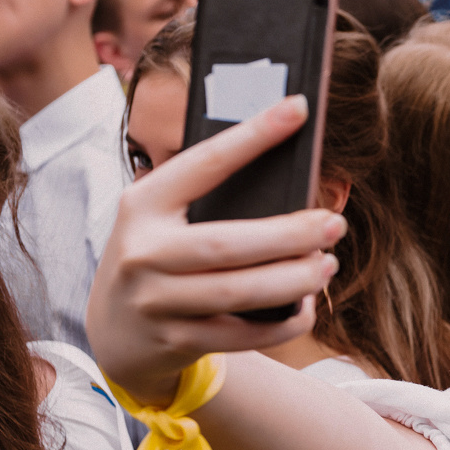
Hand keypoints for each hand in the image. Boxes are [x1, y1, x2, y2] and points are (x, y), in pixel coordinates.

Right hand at [86, 95, 344, 404]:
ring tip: (327, 264)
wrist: (115, 332)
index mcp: (142, 204)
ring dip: (293, 280)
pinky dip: (282, 322)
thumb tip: (288, 172)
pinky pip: (241, 335)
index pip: (204, 163)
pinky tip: (306, 305)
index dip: (253, 136)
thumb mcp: (163, 219)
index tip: (299, 109)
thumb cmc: (157, 257)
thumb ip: (208, 199)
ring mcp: (155, 301)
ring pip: (236, 292)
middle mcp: (142, 252)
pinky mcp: (174, 341)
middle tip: (334, 224)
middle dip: (289, 235)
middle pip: (227, 244)